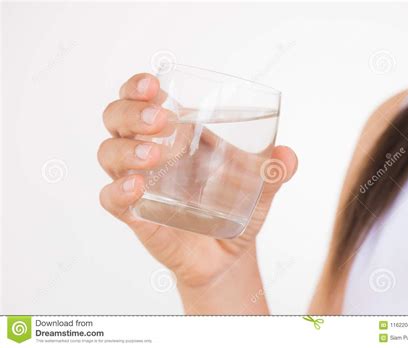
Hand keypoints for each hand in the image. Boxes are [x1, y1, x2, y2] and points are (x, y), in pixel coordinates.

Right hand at [98, 73, 297, 294]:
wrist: (226, 256)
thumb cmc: (235, 212)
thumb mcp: (259, 189)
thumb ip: (274, 171)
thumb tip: (288, 157)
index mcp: (175, 136)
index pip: (141, 100)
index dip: (137, 86)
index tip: (153, 84)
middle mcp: (149, 154)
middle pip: (116, 119)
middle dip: (131, 112)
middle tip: (160, 119)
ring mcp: (139, 184)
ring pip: (109, 154)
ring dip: (127, 149)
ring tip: (155, 156)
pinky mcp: (136, 216)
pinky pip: (111, 199)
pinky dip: (118, 191)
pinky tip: (137, 187)